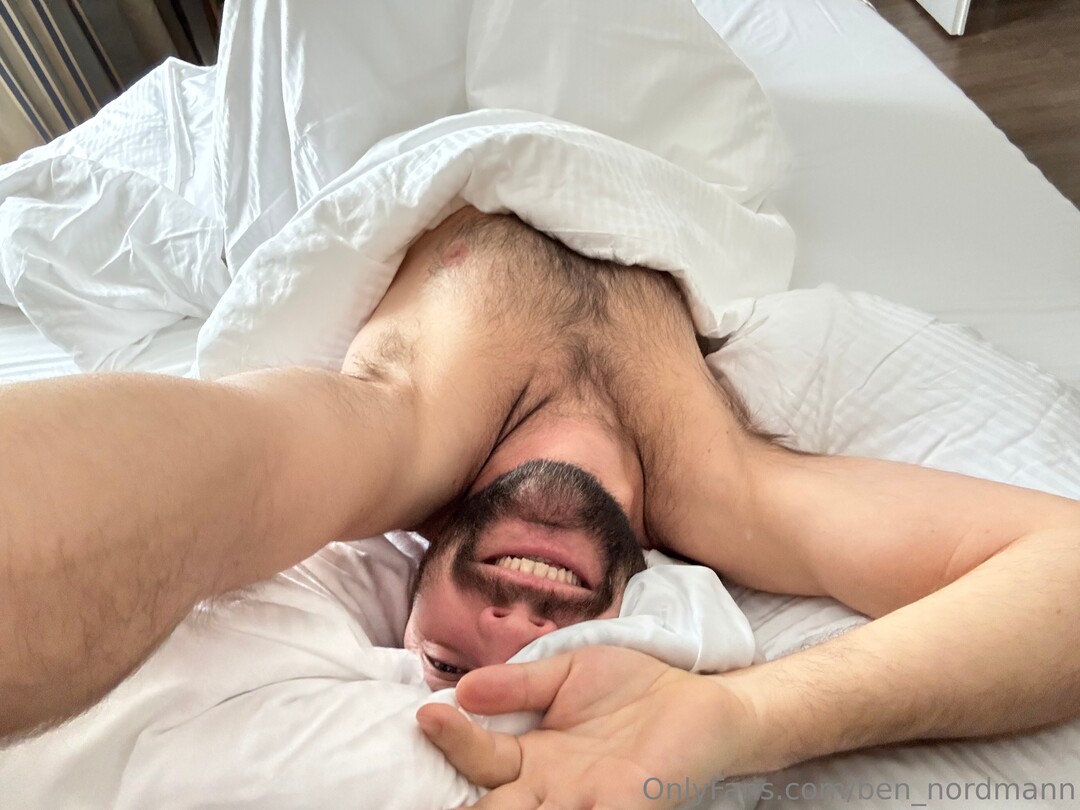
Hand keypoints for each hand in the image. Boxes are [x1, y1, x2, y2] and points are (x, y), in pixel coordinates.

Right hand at [416, 646, 757, 808]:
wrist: (700, 696)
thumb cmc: (631, 686)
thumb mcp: (568, 672)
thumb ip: (519, 683)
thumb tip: (463, 690)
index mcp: (531, 755)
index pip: (479, 757)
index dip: (454, 739)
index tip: (428, 715)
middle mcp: (551, 789)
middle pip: (493, 806)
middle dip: (468, 807)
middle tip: (441, 794)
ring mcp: (588, 802)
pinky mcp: (628, 807)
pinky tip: (562, 805)